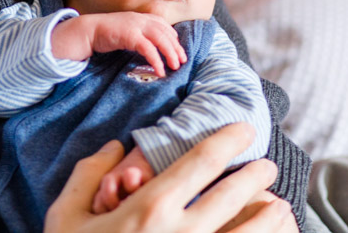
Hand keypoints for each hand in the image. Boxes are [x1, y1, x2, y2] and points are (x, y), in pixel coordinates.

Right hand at [44, 123, 292, 232]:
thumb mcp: (66, 215)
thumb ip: (89, 174)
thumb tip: (116, 147)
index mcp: (149, 208)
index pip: (200, 162)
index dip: (227, 140)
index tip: (244, 129)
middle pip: (232, 195)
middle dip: (255, 176)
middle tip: (267, 167)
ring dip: (269, 217)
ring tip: (280, 206)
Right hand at [51, 12, 186, 75]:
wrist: (88, 30)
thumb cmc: (106, 33)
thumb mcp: (126, 30)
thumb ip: (139, 34)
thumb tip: (151, 46)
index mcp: (141, 17)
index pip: (163, 25)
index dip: (173, 37)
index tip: (178, 49)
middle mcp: (141, 19)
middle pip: (165, 33)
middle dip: (176, 47)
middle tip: (182, 61)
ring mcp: (135, 26)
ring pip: (161, 39)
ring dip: (170, 53)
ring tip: (175, 66)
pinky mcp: (130, 35)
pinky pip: (148, 49)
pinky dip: (156, 60)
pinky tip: (160, 70)